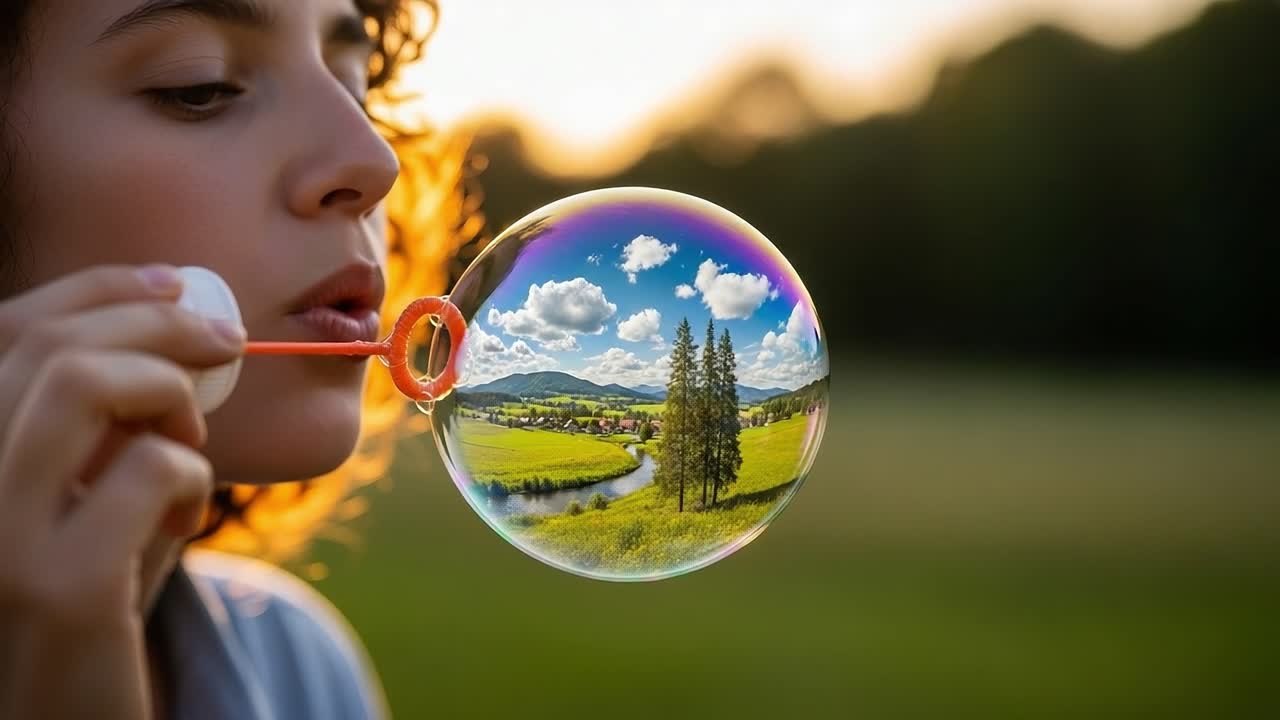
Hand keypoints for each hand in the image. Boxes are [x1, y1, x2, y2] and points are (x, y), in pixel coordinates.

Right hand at [0, 265, 244, 718]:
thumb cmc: (83, 602)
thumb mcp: (73, 503)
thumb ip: (98, 428)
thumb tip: (179, 329)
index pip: (3, 330)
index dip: (95, 288)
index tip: (177, 282)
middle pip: (48, 344)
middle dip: (158, 320)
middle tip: (228, 339)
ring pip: (82, 382)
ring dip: (168, 389)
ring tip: (192, 437)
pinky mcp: (59, 588)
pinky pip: (151, 469)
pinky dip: (192, 475)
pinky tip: (184, 516)